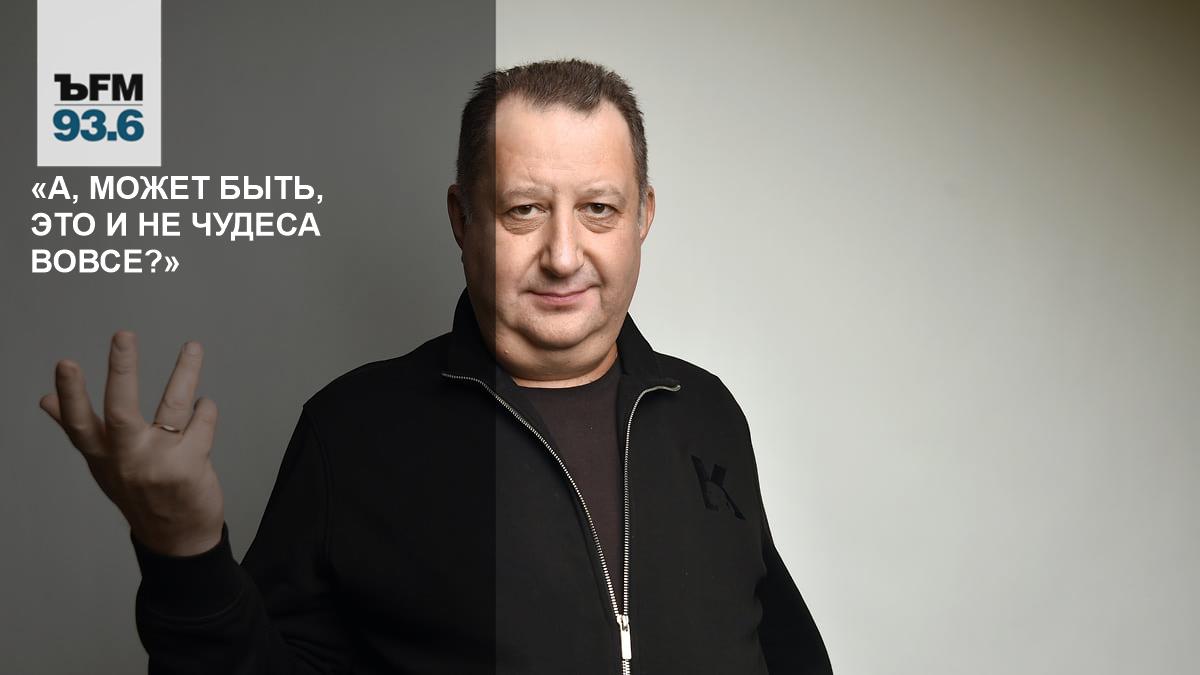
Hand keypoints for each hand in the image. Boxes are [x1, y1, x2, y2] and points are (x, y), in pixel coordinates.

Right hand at [39, 331, 224, 556]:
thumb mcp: (103, 466)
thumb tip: (44, 399)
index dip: (70, 394)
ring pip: (174, 405)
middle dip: (122, 369)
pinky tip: (205, 406)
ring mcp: (159, 461)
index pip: (79, 422)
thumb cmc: (139, 494)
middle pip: (121, 409)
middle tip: (123, 335)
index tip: (65, 363)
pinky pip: (202, 421)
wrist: (177, 538)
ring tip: (192, 347)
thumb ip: (81, 430)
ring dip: (185, 372)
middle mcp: (127, 458)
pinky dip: (206, 409)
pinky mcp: (190, 464)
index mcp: (102, 456)